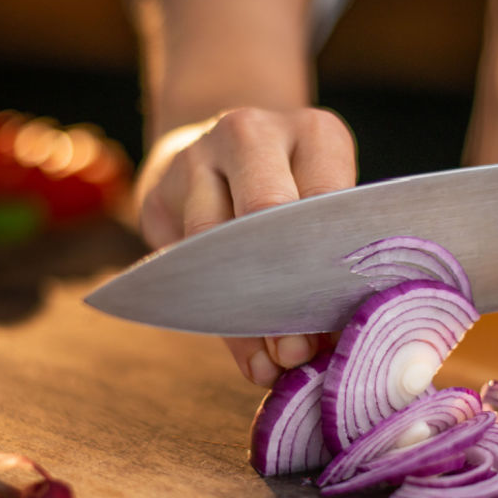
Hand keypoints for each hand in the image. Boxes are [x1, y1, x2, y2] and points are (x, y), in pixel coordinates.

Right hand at [136, 107, 356, 385]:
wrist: (216, 151)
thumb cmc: (292, 192)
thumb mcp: (325, 206)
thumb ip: (331, 262)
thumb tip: (337, 346)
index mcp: (313, 133)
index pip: (327, 197)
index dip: (332, 264)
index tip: (340, 324)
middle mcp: (252, 133)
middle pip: (266, 211)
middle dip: (283, 289)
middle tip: (298, 351)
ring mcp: (197, 157)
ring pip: (215, 242)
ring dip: (246, 315)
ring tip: (272, 364)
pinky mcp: (157, 193)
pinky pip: (184, 264)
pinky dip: (217, 319)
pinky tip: (247, 356)